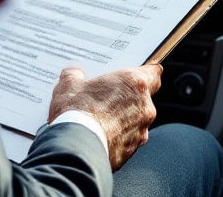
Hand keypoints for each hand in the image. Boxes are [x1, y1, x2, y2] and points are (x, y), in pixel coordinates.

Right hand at [47, 64, 162, 169]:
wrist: (76, 150)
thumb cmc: (77, 113)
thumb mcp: (68, 85)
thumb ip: (74, 75)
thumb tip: (74, 74)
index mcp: (134, 84)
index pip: (154, 73)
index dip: (146, 71)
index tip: (136, 72)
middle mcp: (144, 107)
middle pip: (143, 98)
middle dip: (127, 98)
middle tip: (106, 97)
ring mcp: (141, 131)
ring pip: (136, 121)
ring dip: (122, 119)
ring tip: (98, 120)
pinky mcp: (132, 151)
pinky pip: (127, 140)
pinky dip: (117, 137)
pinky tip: (98, 136)